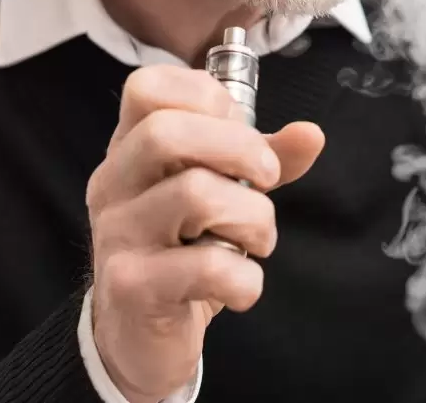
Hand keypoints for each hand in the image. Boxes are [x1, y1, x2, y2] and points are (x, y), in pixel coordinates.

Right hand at [86, 65, 324, 402]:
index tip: (241, 131)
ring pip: (195, 194)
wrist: (138, 340)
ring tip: (257, 241)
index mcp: (129, 149)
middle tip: (268, 181)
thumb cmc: (182, 254)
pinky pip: (204, 266)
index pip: (147, 86)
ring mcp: (117, 234)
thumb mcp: (222, 194)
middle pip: (166, 132)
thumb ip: (263, 159)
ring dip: (253, 218)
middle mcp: (113, 184)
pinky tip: (241, 286)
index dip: (208, 98)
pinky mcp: (131, 286)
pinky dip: (244, 278)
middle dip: (240, 149)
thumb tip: (311, 134)